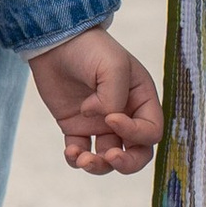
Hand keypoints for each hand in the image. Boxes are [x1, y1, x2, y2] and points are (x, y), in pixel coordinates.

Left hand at [28, 26, 164, 173]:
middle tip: (110, 159)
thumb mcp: (113, 65)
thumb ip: (114, 98)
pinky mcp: (75, 127)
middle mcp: (125, 115)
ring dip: (98, 166)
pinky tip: (70, 152)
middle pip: (137, 154)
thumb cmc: (90, 48)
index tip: (111, 117)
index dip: (135, 133)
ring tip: (82, 158)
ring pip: (108, 159)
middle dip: (126, 163)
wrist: (55, 41)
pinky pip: (81, 153)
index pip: (150, 131)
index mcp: (141, 100)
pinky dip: (76, 159)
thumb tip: (102, 121)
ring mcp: (100, 124)